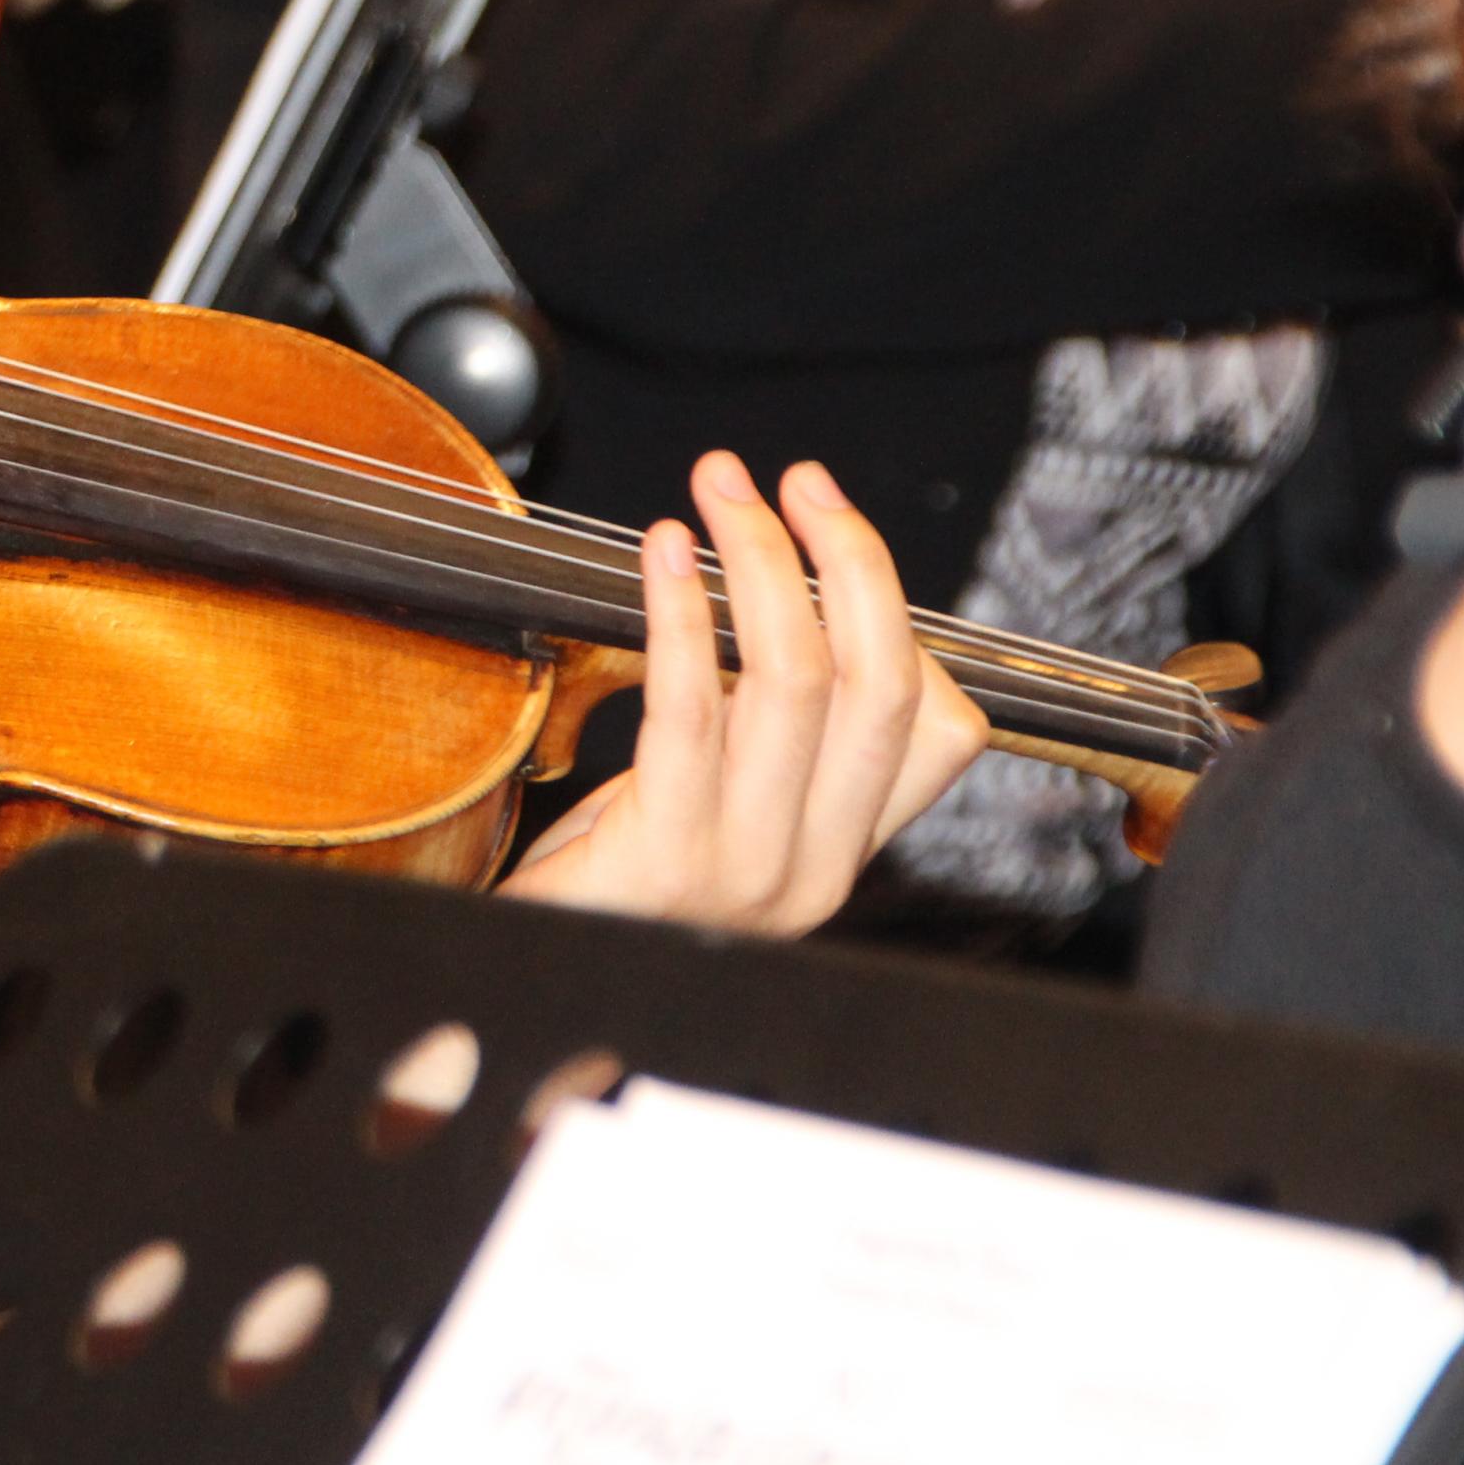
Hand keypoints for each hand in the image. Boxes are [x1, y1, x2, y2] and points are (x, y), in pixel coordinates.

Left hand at [501, 454, 985, 934]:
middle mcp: (815, 872)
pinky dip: (682, 612)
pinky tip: (664, 551)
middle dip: (849, 558)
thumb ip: (768, 738)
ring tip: (721, 489)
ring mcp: (748, 873)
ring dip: (761, 561)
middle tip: (794, 482)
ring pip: (796, 681)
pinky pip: (693, 711)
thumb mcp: (715, 811)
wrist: (521, 982)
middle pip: (880, 685)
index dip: (898, 613)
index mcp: (839, 854)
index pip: (941, 729)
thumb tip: (797, 602)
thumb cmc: (605, 881)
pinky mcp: (666, 861)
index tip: (833, 526)